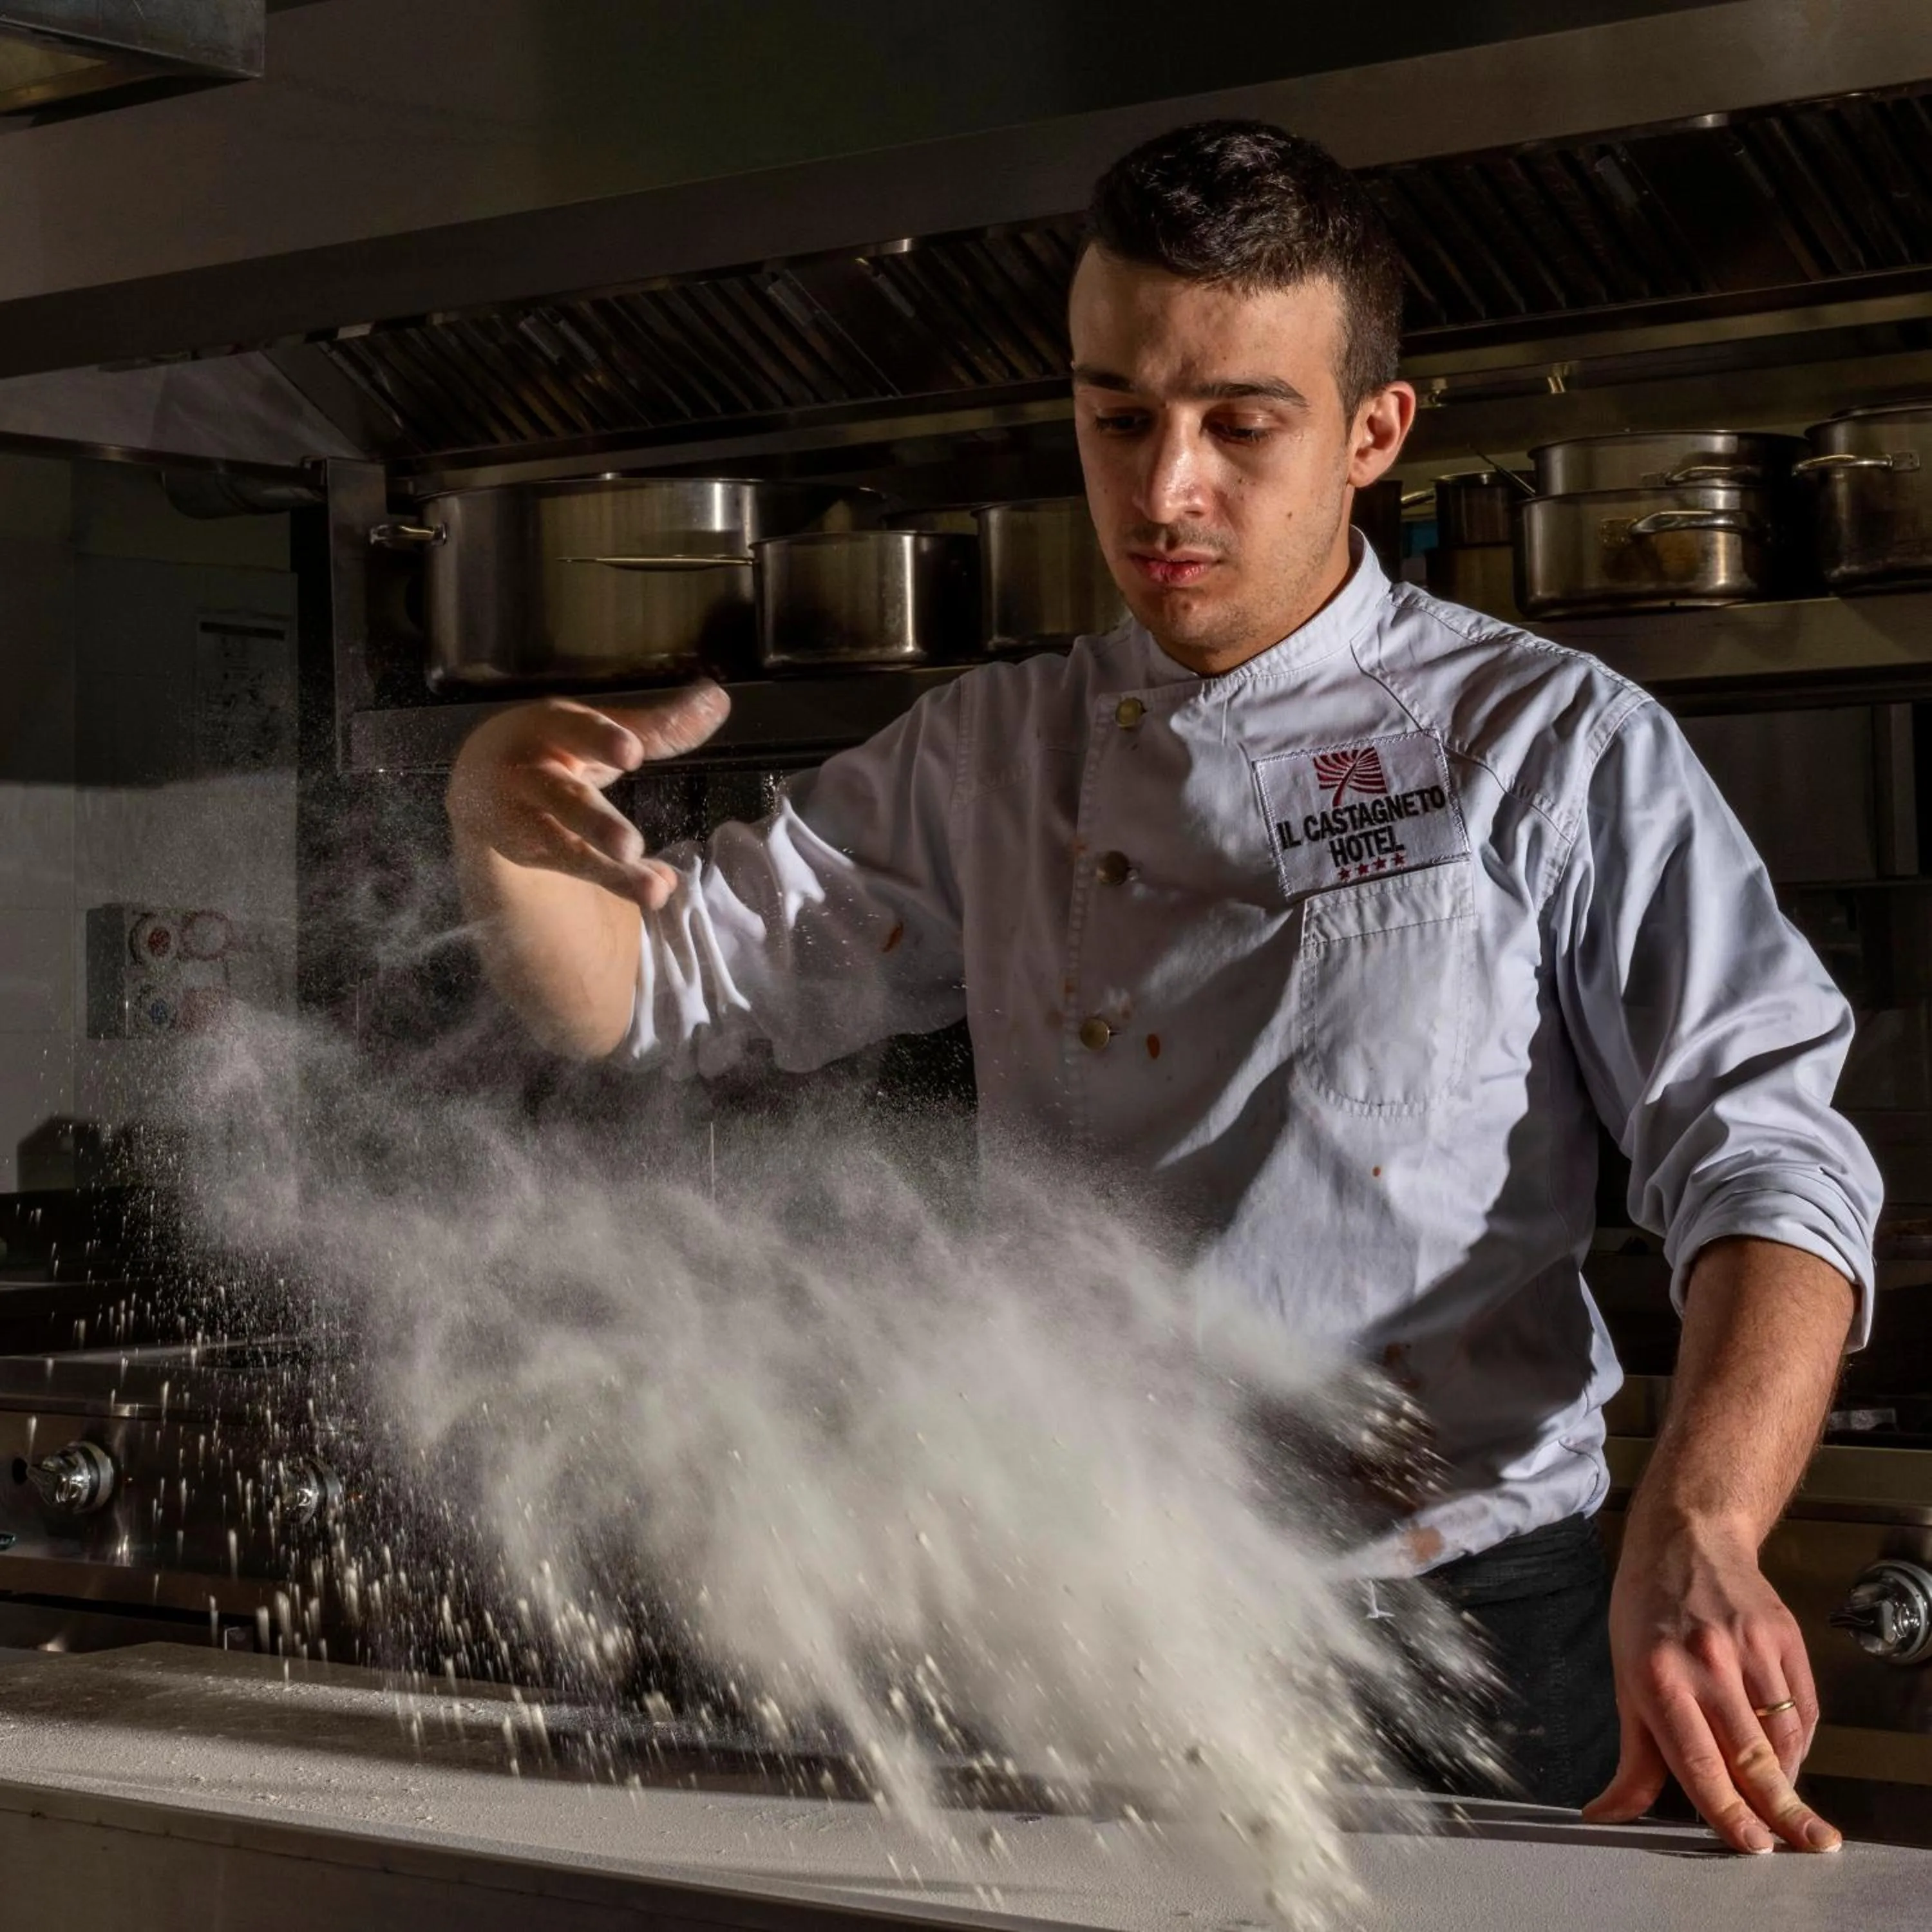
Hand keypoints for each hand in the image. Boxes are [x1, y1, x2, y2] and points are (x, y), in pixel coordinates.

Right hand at [446, 685, 729, 908]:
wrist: (477, 784)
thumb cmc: (553, 747)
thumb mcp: (594, 729)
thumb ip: (656, 724)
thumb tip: (719, 699)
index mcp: (549, 728)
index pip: (575, 730)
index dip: (600, 739)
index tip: (632, 751)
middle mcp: (529, 775)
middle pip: (562, 800)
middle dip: (595, 823)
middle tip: (629, 846)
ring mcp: (524, 822)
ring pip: (566, 849)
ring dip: (609, 872)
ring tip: (653, 890)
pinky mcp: (531, 855)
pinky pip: (577, 871)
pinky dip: (616, 882)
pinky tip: (656, 890)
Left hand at [1583, 1514, 1838, 1853]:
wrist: (1687, 1539)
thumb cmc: (1646, 1612)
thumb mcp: (1625, 1676)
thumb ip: (1632, 1756)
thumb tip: (1607, 1815)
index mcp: (1657, 1677)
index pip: (1698, 1761)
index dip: (1727, 1810)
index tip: (1752, 1846)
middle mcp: (1706, 1662)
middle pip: (1750, 1756)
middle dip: (1779, 1810)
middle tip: (1804, 1845)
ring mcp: (1749, 1647)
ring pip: (1783, 1736)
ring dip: (1789, 1777)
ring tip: (1787, 1803)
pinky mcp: (1783, 1636)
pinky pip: (1803, 1707)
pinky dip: (1800, 1739)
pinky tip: (1788, 1753)